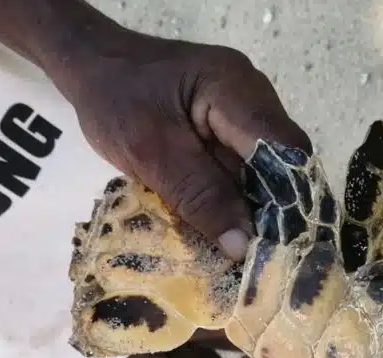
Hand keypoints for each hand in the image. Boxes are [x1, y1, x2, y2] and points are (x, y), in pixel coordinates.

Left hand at [55, 20, 310, 259]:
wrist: (91, 66)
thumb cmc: (114, 99)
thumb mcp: (150, 152)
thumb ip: (199, 196)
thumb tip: (243, 248)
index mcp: (237, 90)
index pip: (285, 151)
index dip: (291, 203)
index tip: (282, 252)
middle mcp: (253, 102)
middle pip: (283, 166)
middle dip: (278, 216)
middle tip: (268, 267)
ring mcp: (243, 119)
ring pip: (266, 176)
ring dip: (258, 216)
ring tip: (253, 262)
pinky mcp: (229, 135)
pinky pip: (244, 175)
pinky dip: (238, 206)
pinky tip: (231, 239)